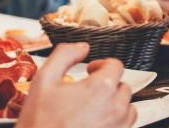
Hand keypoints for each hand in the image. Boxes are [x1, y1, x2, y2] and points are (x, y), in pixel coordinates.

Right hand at [16, 43, 134, 127]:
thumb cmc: (40, 123)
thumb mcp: (44, 80)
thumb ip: (64, 54)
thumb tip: (81, 47)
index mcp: (101, 89)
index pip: (116, 65)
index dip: (101, 64)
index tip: (90, 70)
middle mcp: (116, 109)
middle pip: (123, 87)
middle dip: (108, 85)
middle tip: (88, 90)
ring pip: (128, 109)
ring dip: (115, 105)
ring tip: (94, 108)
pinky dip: (114, 123)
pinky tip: (94, 123)